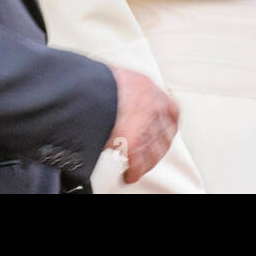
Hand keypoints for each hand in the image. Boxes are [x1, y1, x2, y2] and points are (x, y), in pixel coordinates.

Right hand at [105, 66, 178, 182]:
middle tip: (149, 153)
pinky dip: (134, 172)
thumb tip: (116, 98)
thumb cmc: (94, 81)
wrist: (85, 89)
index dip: (167, 122)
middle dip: (158, 146)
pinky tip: (128, 175)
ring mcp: (144, 126)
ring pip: (154, 151)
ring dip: (147, 162)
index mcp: (147, 88)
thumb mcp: (114, 80)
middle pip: (165, 133)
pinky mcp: (133, 143)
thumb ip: (123, 92)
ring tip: (137, 168)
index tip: (162, 129)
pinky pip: (138, 164)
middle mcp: (152, 106)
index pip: (170, 109)